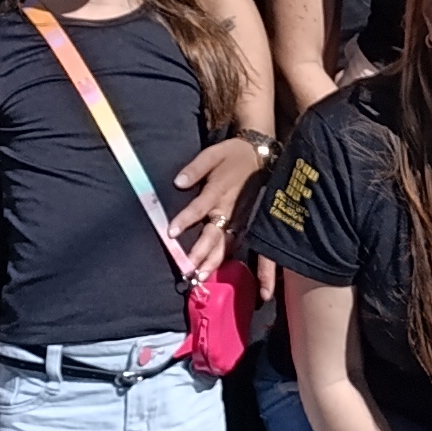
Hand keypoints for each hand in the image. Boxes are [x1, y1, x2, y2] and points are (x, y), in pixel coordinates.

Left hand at [166, 138, 265, 274]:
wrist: (261, 157)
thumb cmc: (232, 156)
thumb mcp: (213, 154)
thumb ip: (195, 168)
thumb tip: (178, 182)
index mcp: (219, 190)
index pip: (200, 207)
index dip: (186, 219)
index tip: (170, 233)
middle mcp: (229, 208)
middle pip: (215, 234)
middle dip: (202, 252)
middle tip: (190, 269)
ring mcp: (239, 218)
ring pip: (226, 243)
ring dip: (214, 260)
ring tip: (202, 276)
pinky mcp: (246, 223)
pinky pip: (235, 242)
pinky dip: (227, 257)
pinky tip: (217, 270)